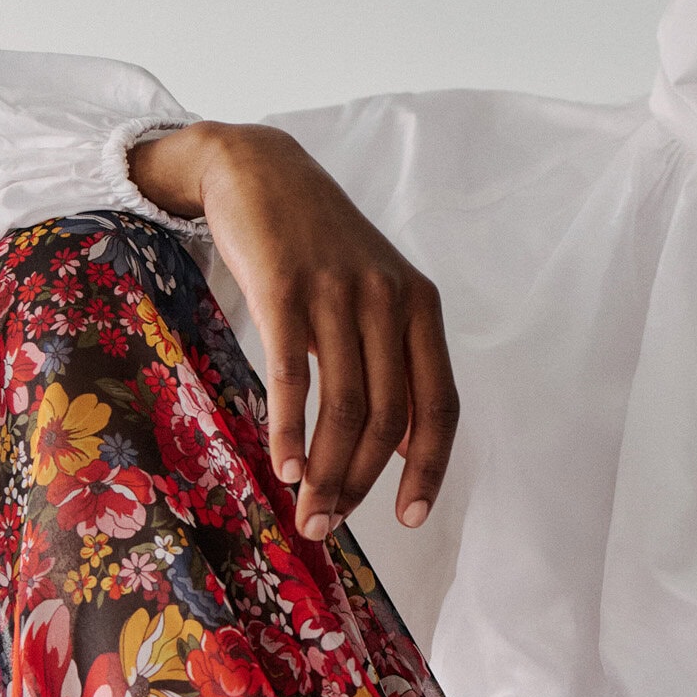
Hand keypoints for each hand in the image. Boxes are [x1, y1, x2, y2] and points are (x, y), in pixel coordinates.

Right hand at [130, 121, 458, 536]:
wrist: (257, 169)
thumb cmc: (316, 245)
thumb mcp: (372, 292)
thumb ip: (392, 359)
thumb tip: (401, 446)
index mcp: (419, 306)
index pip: (439, 404)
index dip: (429, 468)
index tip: (410, 517)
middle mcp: (387, 299)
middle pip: (388, 416)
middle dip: (362, 483)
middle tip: (329, 527)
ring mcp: (337, 292)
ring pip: (344, 406)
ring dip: (327, 471)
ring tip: (307, 512)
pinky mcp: (284, 288)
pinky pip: (293, 375)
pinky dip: (290, 429)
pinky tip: (284, 465)